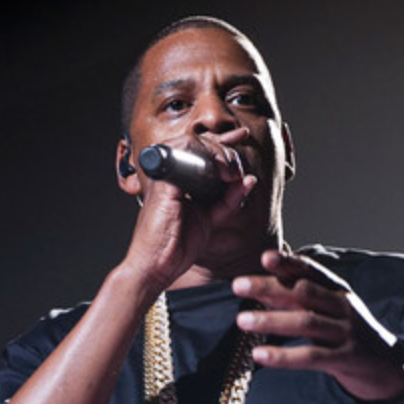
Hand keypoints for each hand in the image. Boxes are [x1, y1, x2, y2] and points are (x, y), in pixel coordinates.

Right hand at [123, 128, 257, 290]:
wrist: (156, 266)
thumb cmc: (177, 246)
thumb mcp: (211, 219)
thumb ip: (227, 200)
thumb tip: (247, 181)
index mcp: (178, 179)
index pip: (200, 150)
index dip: (222, 142)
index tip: (241, 137)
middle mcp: (169, 173)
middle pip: (198, 143)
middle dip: (225, 148)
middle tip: (238, 167)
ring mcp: (165, 176)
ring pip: (193, 145)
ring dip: (219, 153)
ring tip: (233, 171)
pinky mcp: (164, 184)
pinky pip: (188, 160)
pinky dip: (210, 161)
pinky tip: (227, 175)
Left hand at [232, 249, 403, 402]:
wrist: (390, 368)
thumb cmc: (351, 335)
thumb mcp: (333, 311)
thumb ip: (301, 299)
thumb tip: (261, 287)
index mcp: (338, 291)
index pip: (312, 272)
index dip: (289, 263)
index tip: (265, 257)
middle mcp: (343, 307)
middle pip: (303, 293)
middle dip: (270, 287)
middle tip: (238, 285)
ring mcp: (345, 333)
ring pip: (306, 323)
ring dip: (272, 320)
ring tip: (242, 320)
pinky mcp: (345, 359)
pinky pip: (311, 356)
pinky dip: (284, 355)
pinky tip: (260, 354)